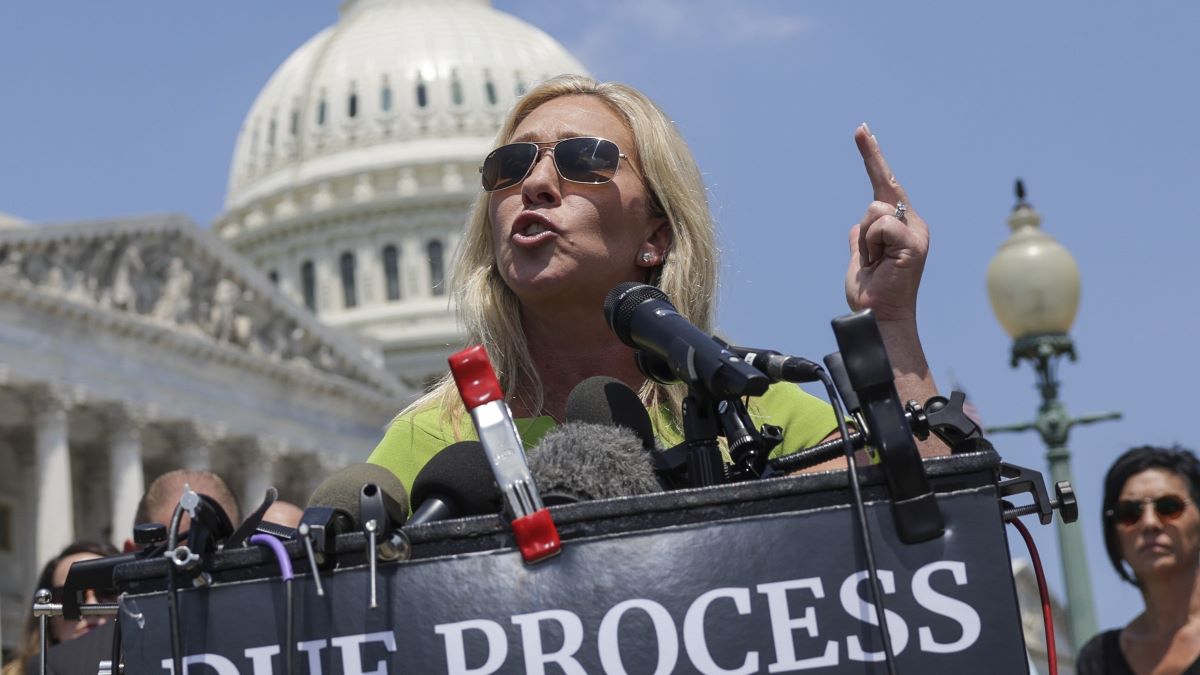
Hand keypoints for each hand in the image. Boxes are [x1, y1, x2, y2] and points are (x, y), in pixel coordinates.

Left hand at [845, 123, 928, 323]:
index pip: (884, 184)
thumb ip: (862, 242)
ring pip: (873, 210)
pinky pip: (879, 226)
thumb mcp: (860, 261)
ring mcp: (916, 232)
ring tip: (874, 264)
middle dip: (868, 199)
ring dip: (865, 242)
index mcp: (901, 227)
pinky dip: (871, 246)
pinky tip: (879, 264)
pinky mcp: (914, 242)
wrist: (878, 317)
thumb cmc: (871, 294)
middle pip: (881, 188)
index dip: (872, 156)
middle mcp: (913, 224)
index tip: (861, 129)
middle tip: (873, 255)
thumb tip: (857, 227)